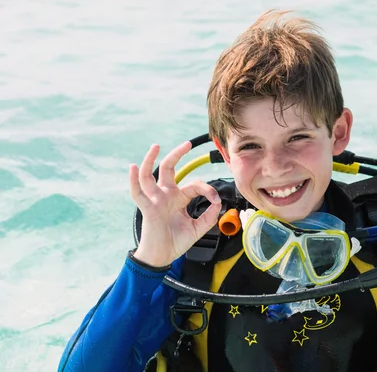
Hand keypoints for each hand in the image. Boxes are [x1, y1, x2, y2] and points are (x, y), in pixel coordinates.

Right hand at [130, 142, 221, 266]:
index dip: (207, 189)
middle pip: (169, 169)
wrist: (162, 257)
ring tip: (156, 146)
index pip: (194, 184)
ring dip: (151, 160)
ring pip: (150, 175)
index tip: (215, 200)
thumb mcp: (198, 228)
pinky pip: (137, 192)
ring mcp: (155, 200)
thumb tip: (218, 203)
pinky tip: (133, 167)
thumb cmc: (176, 242)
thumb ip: (210, 216)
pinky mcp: (147, 208)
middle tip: (188, 144)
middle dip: (177, 154)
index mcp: (179, 198)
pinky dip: (133, 180)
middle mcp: (166, 195)